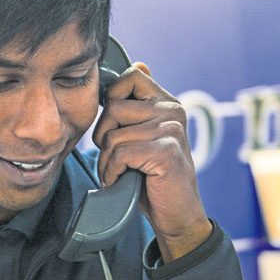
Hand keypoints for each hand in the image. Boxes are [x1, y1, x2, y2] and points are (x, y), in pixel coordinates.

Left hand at [92, 63, 211, 262]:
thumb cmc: (152, 176)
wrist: (176, 215)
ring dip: (107, 161)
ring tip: (121, 172)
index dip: (112, 98)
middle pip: (113, 107)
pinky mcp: (166, 152)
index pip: (131, 76)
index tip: (114, 126)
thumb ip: (140, 104)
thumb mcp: (144, 135)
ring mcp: (172, 131)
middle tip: (116, 158)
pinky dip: (112, 172)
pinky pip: (120, 154)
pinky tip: (122, 180)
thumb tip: (140, 64)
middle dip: (103, 136)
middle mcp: (173, 112)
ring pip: (113, 135)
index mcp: (167, 103)